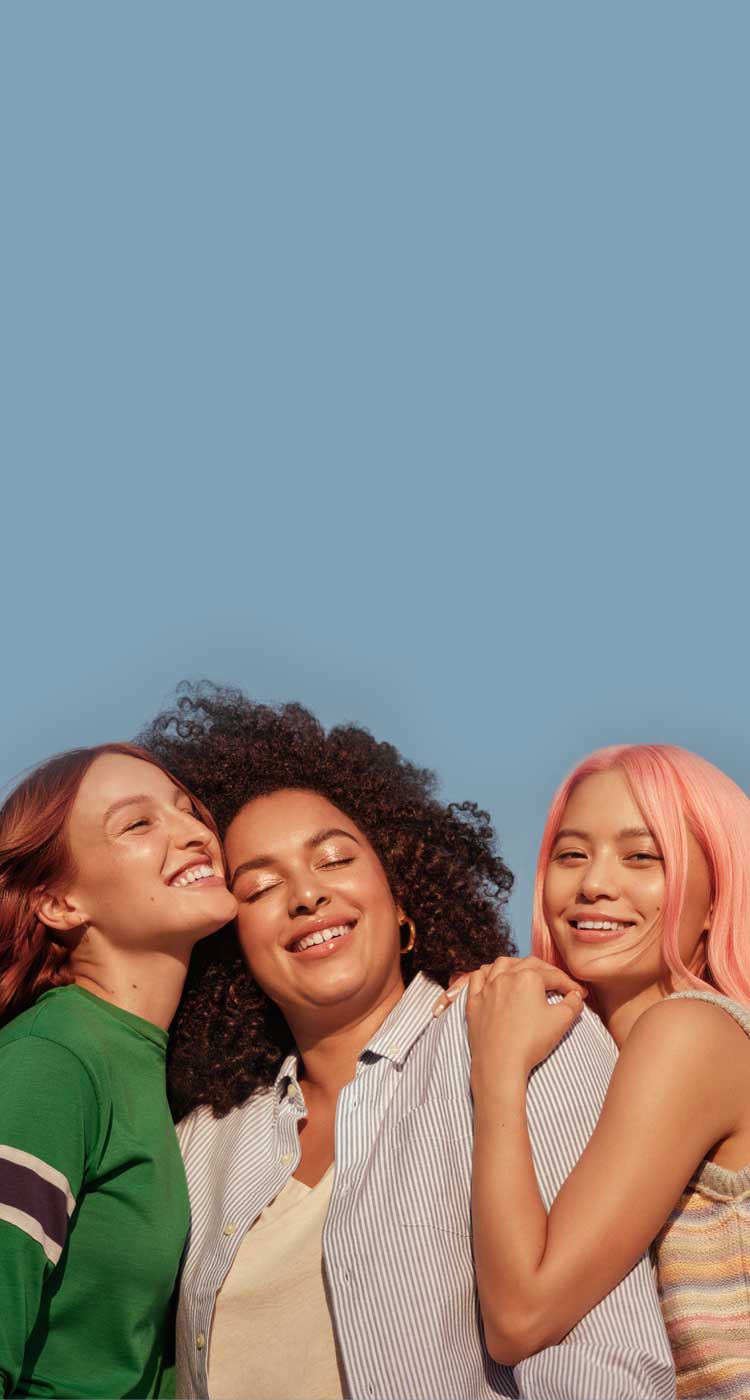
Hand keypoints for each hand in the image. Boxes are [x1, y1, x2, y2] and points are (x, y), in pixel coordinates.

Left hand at [440, 956, 585, 1080]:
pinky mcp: (474, 1001)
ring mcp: (487, 988)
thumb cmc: (531, 1041)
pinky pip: (477, 978)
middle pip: (530, 964)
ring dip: (516, 964)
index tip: (580, 993)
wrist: (500, 1063)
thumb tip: (576, 995)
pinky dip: (487, 973)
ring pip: (501, 964)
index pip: (554, 976)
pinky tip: (493, 977)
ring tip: (526, 972)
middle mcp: (505, 976)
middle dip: (547, 970)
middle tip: (558, 982)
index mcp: (528, 978)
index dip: (570, 984)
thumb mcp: (562, 1021)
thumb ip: (574, 1004)